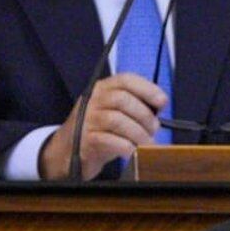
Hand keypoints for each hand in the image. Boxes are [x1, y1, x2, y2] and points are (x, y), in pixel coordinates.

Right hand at [39, 73, 168, 179]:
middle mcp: (92, 100)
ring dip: (138, 133)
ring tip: (146, 143)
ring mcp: (86, 119)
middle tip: (154, 129)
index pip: (126, 80)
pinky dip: (125, 146)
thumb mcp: (114, 113)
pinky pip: (109, 140)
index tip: (162, 102)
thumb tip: (159, 108)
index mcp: (102, 89)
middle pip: (123, 99)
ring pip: (117, 120)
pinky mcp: (84, 139)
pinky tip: (132, 151)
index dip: (147, 88)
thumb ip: (133, 106)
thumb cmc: (98, 131)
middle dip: (144, 116)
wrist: (67, 151)